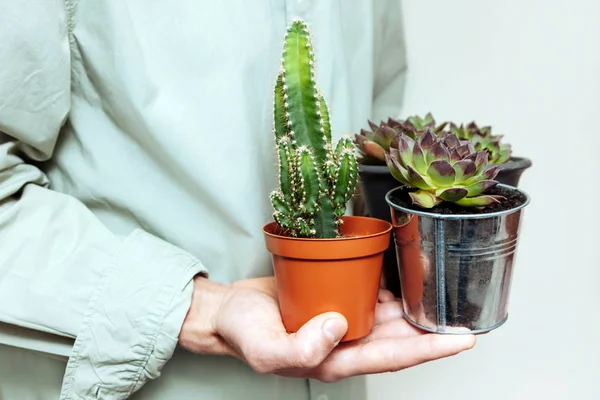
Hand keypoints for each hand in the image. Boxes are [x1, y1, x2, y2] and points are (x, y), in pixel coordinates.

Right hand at [179, 276, 475, 381]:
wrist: (230, 311)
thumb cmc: (245, 333)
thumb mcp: (267, 350)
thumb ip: (301, 348)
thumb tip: (338, 326)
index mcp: (338, 359)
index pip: (394, 357)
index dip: (430, 349)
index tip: (463, 340)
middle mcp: (347, 340)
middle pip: (402, 335)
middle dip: (434, 327)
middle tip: (465, 311)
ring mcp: (343, 319)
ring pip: (391, 313)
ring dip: (417, 305)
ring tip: (444, 289)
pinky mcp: (336, 297)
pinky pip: (370, 292)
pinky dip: (390, 285)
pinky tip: (404, 273)